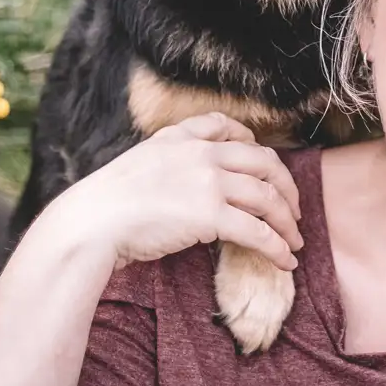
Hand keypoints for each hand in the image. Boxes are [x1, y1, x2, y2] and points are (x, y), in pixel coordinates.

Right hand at [44, 114, 302, 272]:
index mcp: (178, 138)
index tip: (262, 159)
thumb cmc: (103, 206)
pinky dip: (278, 247)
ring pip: (267, 197)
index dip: (251, 141)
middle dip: (286, 186)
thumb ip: (165, 167)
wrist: (90, 223)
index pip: (225, 125)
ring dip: (287, 221)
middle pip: (263, 161)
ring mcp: (208, 181)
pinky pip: (258, 231)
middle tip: (294, 209)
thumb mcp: (136, 166)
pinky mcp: (211, 215)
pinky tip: (285, 260)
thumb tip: (182, 189)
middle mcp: (200, 153)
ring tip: (295, 241)